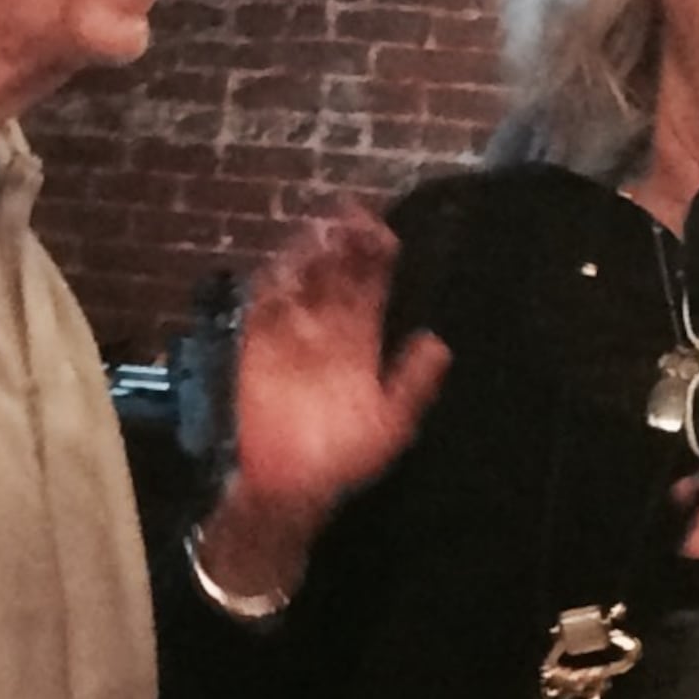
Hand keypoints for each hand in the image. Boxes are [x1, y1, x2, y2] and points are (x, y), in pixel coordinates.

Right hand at [198, 203, 451, 597]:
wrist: (293, 484)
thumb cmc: (344, 458)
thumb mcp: (391, 423)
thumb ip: (413, 382)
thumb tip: (440, 343)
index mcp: (360, 341)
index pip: (370, 286)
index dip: (376, 257)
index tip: (383, 231)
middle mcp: (327, 330)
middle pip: (335, 274)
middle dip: (343, 242)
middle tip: (350, 213)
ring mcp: (292, 336)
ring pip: (301, 282)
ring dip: (309, 254)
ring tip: (321, 232)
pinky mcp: (258, 347)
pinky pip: (264, 308)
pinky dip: (272, 286)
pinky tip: (285, 268)